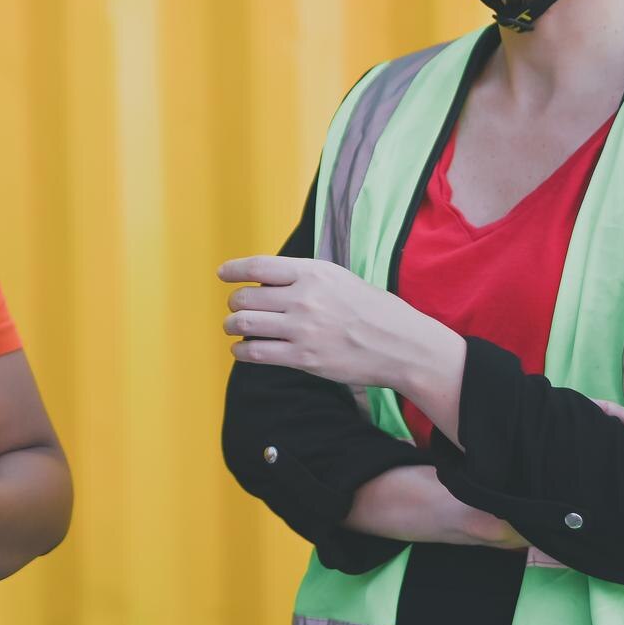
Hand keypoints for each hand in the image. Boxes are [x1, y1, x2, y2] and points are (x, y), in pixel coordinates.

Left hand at [220, 255, 446, 392]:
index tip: (223, 274)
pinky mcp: (303, 358)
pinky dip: (242, 351)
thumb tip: (269, 280)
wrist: (401, 345)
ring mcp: (302, 329)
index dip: (234, 270)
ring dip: (233, 326)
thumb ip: (305, 278)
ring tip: (234, 328)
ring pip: (244, 324)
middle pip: (246, 297)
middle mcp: (304, 298)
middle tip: (236, 308)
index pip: (258, 266)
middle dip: (235, 303)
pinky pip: (256, 353)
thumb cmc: (373, 310)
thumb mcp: (339, 279)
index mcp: (313, 272)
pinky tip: (243, 350)